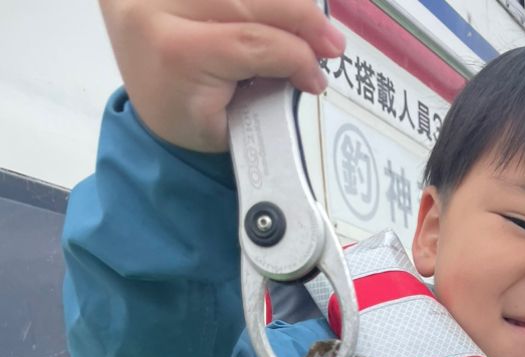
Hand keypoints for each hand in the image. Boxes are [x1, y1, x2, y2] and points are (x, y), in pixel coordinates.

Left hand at [98, 0, 345, 151]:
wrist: (138, 83)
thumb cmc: (183, 113)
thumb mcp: (222, 124)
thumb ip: (263, 95)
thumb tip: (309, 70)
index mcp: (176, 51)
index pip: (249, 42)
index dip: (294, 57)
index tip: (317, 80)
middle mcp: (165, 5)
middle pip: (249, 0)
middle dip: (302, 18)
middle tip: (334, 46)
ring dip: (291, 4)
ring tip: (319, 27)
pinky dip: (268, 2)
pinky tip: (290, 12)